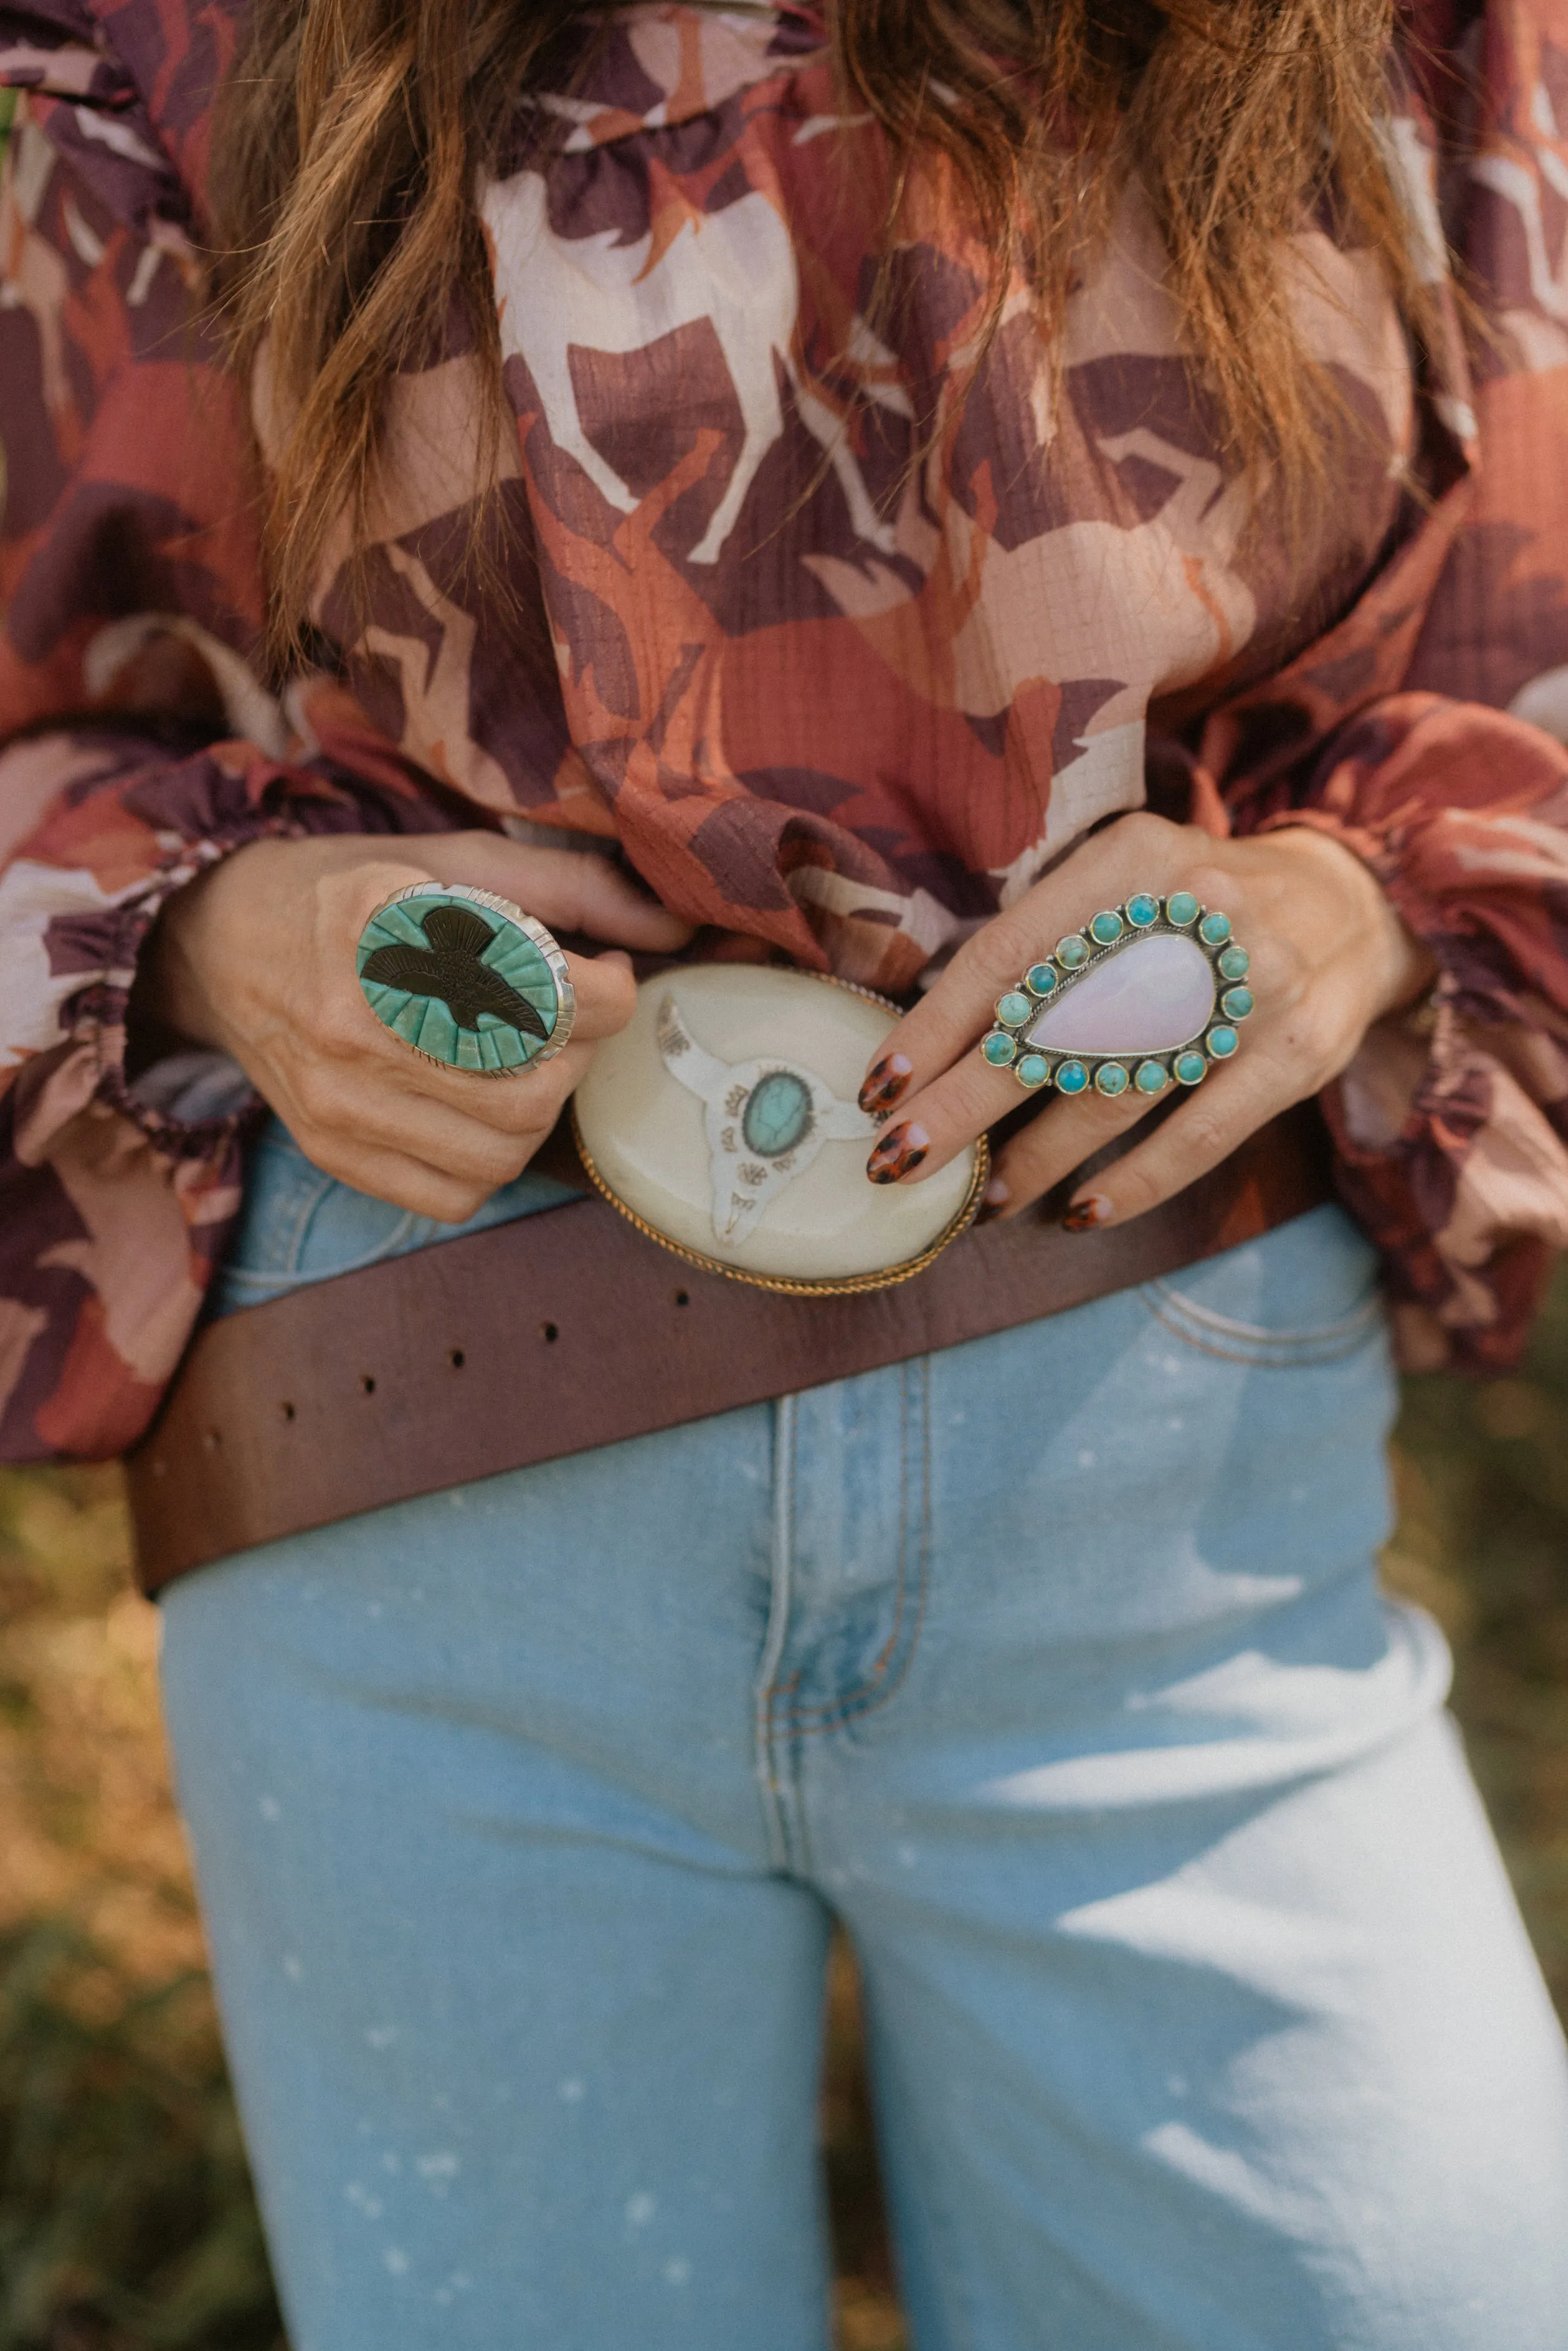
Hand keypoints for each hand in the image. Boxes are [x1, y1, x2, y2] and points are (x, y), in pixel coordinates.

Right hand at [146, 830, 690, 1221]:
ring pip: (505, 1150)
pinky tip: (482, 1109)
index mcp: (385, 929)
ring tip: (530, 1062)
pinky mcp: (332, 1152)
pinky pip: (456, 1195)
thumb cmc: (351, 895)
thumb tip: (675, 929)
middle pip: (535, 1090)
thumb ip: (570, 887)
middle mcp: (352, 1023)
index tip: (604, 979)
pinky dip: (494, 1161)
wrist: (220, 948)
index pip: (546, 997)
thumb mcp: (451, 860)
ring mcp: (337, 1100)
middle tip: (570, 1024)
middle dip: (581, 1059)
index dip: (607, 996)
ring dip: (545, 1110)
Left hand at [855, 812, 1434, 1227]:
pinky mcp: (1296, 1056)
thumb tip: (939, 1032)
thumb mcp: (1127, 876)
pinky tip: (1080, 1213)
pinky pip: (1199, 1139)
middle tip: (900, 1157)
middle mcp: (1194, 917)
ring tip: (985, 1197)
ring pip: (1118, 1093)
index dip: (938, 1026)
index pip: (1010, 955)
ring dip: (1038, 1157)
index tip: (883, 1084)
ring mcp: (1252, 991)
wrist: (1356, 906)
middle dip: (965, 1105)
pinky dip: (1134, 1183)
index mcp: (1132, 863)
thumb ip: (1049, 933)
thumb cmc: (1202, 903)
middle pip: (1052, 1030)